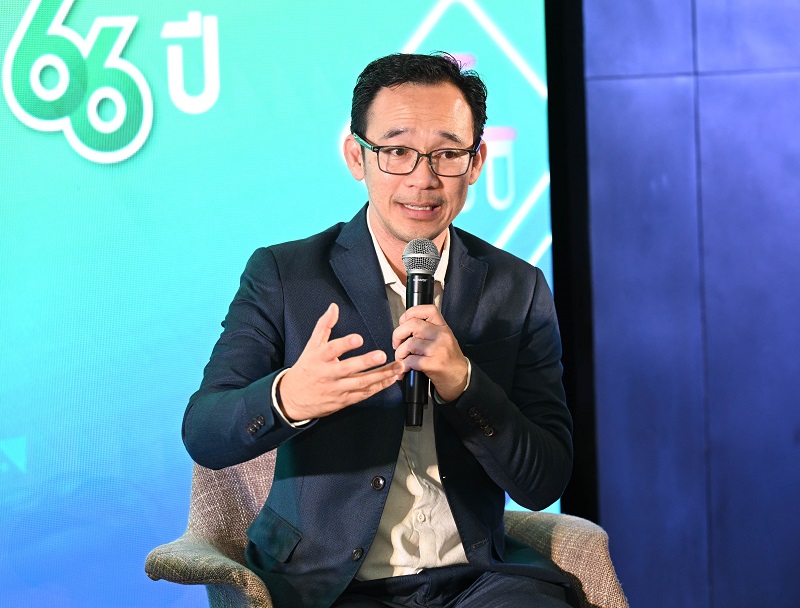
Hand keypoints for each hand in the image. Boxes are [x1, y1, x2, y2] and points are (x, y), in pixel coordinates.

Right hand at [279, 303, 402, 420]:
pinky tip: (390, 379)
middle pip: (348, 368)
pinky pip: (363, 394)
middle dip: (366, 362)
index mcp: (319, 358)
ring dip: (380, 376)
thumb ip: (324, 325)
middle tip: (382, 355)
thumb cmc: (306, 368)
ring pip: (360, 383)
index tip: (358, 339)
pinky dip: (378, 387)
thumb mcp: (311, 346)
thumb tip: (334, 307)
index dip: (345, 344)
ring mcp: (337, 389)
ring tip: (397, 367)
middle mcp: (328, 374)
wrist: (293, 398)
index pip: (331, 349)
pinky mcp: (343, 401)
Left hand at [392, 304, 468, 401]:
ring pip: (409, 344)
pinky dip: (403, 366)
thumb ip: (427, 331)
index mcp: (443, 327)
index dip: (410, 313)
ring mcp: (438, 349)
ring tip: (401, 360)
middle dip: (398, 334)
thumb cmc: (449, 360)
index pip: (427, 310)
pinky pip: (411, 360)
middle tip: (397, 344)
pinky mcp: (434, 364)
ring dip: (399, 353)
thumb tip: (403, 328)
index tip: (403, 323)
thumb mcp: (443, 340)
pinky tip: (405, 369)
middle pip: (412, 324)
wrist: (461, 379)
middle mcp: (442, 335)